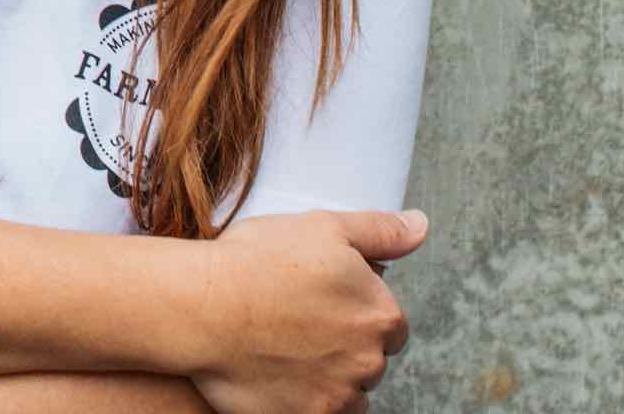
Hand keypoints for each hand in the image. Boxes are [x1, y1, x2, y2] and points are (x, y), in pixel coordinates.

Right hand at [190, 209, 426, 413]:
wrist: (202, 305)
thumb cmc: (257, 260)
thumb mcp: (322, 227)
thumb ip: (379, 231)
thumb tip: (420, 226)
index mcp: (380, 314)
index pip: (390, 324)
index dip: (355, 309)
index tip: (320, 300)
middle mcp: (370, 362)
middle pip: (368, 361)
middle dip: (341, 345)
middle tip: (295, 319)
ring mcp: (340, 398)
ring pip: (345, 393)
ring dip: (325, 377)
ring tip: (280, 347)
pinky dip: (301, 399)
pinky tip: (272, 372)